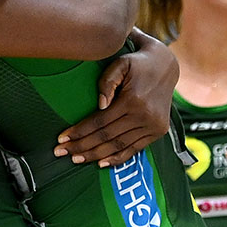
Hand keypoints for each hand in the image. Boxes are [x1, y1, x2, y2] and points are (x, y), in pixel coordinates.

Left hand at [56, 34, 178, 166]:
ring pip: (119, 146)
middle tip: (60, 152)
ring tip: (76, 159)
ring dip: (95, 155)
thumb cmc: (136, 63)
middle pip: (107, 137)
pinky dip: (117, 158)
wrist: (166, 66)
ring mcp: (153, 126)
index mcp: (134, 100)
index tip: (61, 138)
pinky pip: (135, 149)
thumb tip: (99, 105)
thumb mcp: (121, 63)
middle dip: (81, 146)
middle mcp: (145, 116)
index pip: (100, 122)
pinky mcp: (158, 131)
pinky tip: (101, 163)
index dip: (79, 132)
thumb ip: (108, 81)